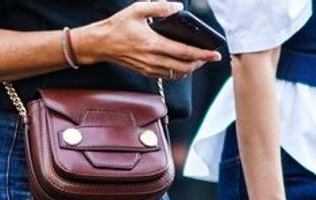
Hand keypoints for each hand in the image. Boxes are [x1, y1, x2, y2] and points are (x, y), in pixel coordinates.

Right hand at [75, 2, 221, 79]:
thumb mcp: (138, 9)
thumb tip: (178, 6)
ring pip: (178, 74)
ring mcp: (150, 68)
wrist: (101, 43)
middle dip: (200, 63)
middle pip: (185, 67)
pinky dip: (179, 72)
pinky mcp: (146, 72)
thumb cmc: (118, 26)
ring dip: (191, 68)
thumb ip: (160, 8)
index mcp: (154, 44)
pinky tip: (183, 64)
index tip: (215, 54)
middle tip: (209, 57)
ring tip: (198, 60)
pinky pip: (168, 76)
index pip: (185, 52)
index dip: (202, 54)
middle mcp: (153, 59)